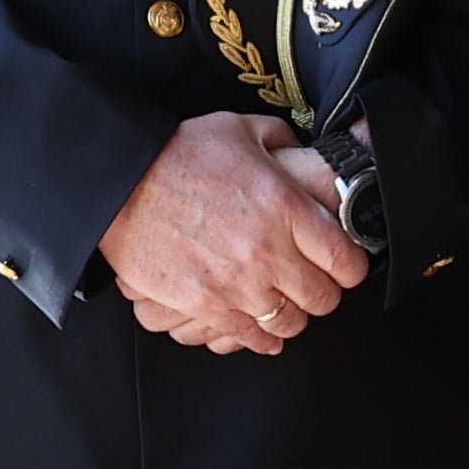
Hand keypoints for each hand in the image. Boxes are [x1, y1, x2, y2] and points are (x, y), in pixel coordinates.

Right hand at [99, 113, 367, 353]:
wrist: (119, 182)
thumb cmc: (179, 153)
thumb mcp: (241, 129)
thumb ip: (281, 143)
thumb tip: (299, 153)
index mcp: (286, 207)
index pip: (347, 260)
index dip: (350, 265)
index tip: (342, 263)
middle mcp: (269, 251)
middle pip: (324, 298)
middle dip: (323, 292)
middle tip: (311, 282)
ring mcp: (238, 284)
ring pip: (291, 324)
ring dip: (292, 316)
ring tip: (283, 304)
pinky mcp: (207, 306)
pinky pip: (252, 338)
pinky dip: (261, 338)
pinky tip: (260, 328)